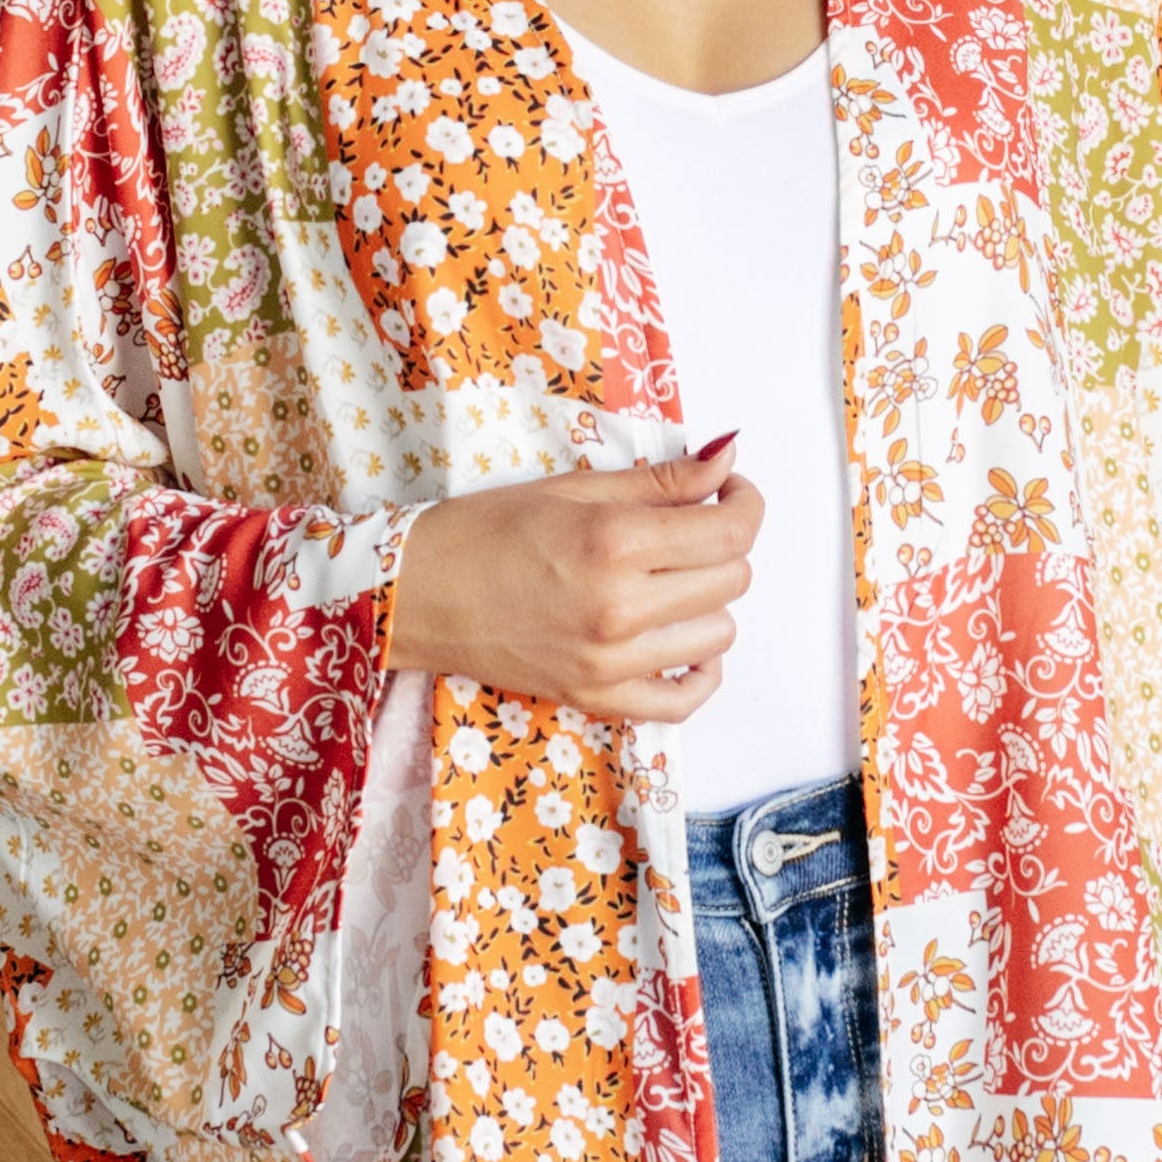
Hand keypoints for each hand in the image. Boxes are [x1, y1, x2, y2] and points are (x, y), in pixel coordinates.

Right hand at [380, 438, 759, 722]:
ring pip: (718, 635)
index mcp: (615, 542)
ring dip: (708, 603)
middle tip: (691, 529)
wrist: (417, 595)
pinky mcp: (597, 699)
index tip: (728, 492)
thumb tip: (725, 460)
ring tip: (673, 583)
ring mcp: (610, 662)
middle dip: (723, 546)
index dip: (744, 503)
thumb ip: (659, 481)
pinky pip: (684, 701)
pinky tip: (684, 645)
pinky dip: (699, 674)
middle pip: (731, 580)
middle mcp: (620, 607)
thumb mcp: (572, 490)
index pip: (729, 530)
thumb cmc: (482, 532)